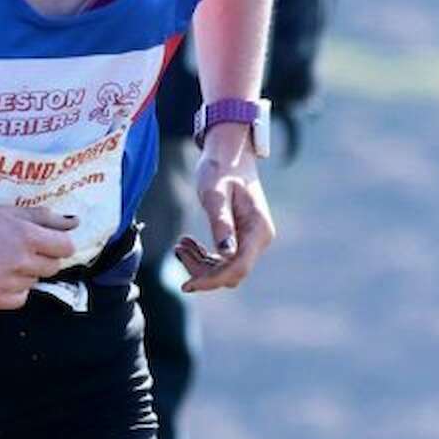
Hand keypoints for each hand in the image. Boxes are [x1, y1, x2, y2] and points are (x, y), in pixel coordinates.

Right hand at [0, 204, 77, 308]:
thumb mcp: (6, 211)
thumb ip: (43, 218)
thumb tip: (74, 222)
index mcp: (26, 235)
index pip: (65, 247)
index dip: (57, 244)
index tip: (46, 242)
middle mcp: (20, 261)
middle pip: (53, 267)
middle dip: (41, 258)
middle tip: (18, 250)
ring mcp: (8, 283)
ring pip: (34, 281)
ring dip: (24, 273)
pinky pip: (20, 298)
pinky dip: (12, 290)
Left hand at [176, 124, 274, 292]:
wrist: (230, 153)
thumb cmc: (220, 168)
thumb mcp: (214, 194)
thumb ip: (220, 222)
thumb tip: (225, 253)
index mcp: (258, 229)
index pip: (237, 268)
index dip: (212, 281)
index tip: (186, 285)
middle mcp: (260, 239)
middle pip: (231, 273)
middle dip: (202, 270)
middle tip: (178, 248)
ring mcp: (252, 240)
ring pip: (225, 269)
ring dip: (200, 263)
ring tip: (181, 243)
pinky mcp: (242, 238)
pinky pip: (223, 260)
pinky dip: (204, 257)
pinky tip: (187, 243)